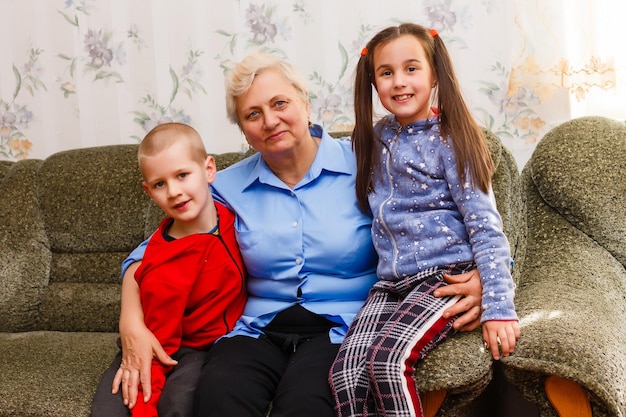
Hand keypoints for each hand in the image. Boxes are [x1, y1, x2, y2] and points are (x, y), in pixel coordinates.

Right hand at [111, 262, 176, 408]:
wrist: (130, 328)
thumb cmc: (144, 335)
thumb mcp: (156, 345)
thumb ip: (164, 356)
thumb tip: (174, 363)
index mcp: (144, 361)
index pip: (145, 378)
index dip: (146, 390)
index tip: (147, 399)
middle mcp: (134, 365)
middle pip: (133, 383)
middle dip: (133, 396)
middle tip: (133, 406)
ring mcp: (127, 365)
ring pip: (125, 382)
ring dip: (125, 393)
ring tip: (126, 403)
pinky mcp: (123, 362)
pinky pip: (118, 375)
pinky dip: (115, 384)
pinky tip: (114, 392)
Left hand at [434, 269, 481, 330]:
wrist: (499, 283)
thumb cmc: (483, 278)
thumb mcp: (471, 275)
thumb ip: (458, 278)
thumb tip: (444, 277)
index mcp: (472, 287)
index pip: (456, 288)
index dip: (446, 291)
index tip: (435, 293)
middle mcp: (476, 297)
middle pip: (464, 304)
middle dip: (454, 310)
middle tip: (444, 314)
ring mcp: (481, 306)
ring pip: (472, 315)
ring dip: (463, 321)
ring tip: (454, 326)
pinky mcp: (485, 312)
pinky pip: (478, 321)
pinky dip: (470, 326)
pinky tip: (462, 329)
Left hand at [482, 320, 519, 359]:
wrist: (496, 304)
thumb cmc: (489, 316)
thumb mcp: (484, 325)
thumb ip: (486, 336)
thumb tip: (488, 346)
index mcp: (491, 328)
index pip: (493, 342)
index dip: (495, 351)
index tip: (496, 357)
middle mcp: (500, 326)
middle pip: (503, 340)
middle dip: (505, 349)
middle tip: (505, 355)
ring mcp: (507, 324)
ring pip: (511, 337)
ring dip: (511, 345)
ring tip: (510, 350)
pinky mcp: (513, 321)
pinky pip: (517, 330)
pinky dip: (517, 336)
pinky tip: (516, 340)